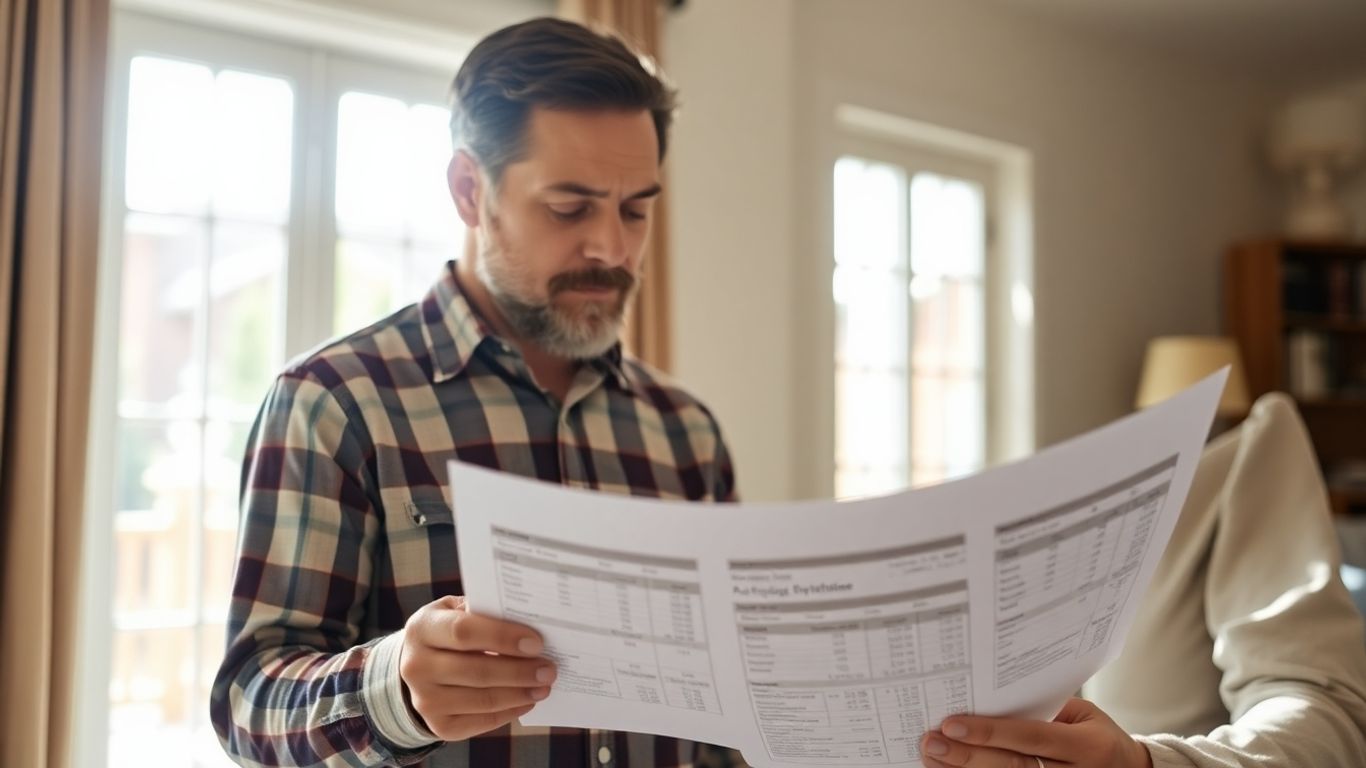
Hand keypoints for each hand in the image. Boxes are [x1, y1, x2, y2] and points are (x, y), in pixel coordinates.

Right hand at [399, 595, 556, 740]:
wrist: (418, 667)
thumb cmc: (448, 631)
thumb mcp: (456, 611)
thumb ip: (485, 612)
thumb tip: (530, 622)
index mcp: (422, 629)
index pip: (463, 632)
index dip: (502, 637)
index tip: (536, 642)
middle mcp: (416, 667)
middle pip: (477, 671)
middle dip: (519, 671)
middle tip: (549, 669)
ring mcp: (425, 700)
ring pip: (483, 700)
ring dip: (520, 693)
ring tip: (544, 685)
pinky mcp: (439, 726)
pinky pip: (483, 722)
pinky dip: (510, 711)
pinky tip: (527, 700)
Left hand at [921, 698, 1152, 767]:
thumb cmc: (1097, 735)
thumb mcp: (1082, 717)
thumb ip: (1041, 712)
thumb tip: (986, 700)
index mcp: (1087, 746)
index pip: (1031, 737)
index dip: (991, 732)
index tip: (952, 723)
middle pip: (1013, 767)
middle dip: (967, 755)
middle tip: (932, 742)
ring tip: (933, 756)